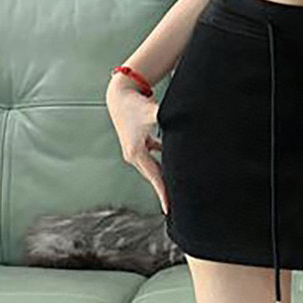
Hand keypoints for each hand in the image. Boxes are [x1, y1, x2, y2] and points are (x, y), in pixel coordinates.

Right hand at [106, 76, 168, 214]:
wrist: (121, 94)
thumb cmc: (136, 103)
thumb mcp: (154, 112)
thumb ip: (168, 118)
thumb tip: (182, 121)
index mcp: (136, 152)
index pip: (154, 177)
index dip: (163, 193)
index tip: (169, 209)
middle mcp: (133, 155)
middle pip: (153, 177)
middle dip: (164, 191)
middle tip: (176, 208)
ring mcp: (134, 152)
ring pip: (153, 169)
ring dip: (164, 179)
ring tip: (175, 191)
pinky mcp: (138, 145)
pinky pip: (152, 159)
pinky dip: (162, 164)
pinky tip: (172, 167)